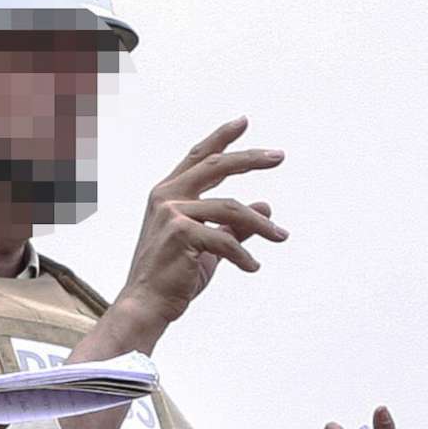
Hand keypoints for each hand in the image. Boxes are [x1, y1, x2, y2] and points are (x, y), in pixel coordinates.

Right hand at [107, 118, 286, 336]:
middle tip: (279, 156)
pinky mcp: (181, 232)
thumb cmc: (172, 279)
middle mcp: (166, 197)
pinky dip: (243, 256)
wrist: (146, 307)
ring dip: (261, 225)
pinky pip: (227, 239)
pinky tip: (252, 267)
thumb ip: (234, 225)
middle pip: (216, 165)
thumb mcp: (209, 248)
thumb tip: (265, 206)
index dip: (221, 138)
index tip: (244, 121)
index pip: (198, 158)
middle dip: (250, 158)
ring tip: (281, 236)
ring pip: (232, 208)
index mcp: (167, 195)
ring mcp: (171, 213)